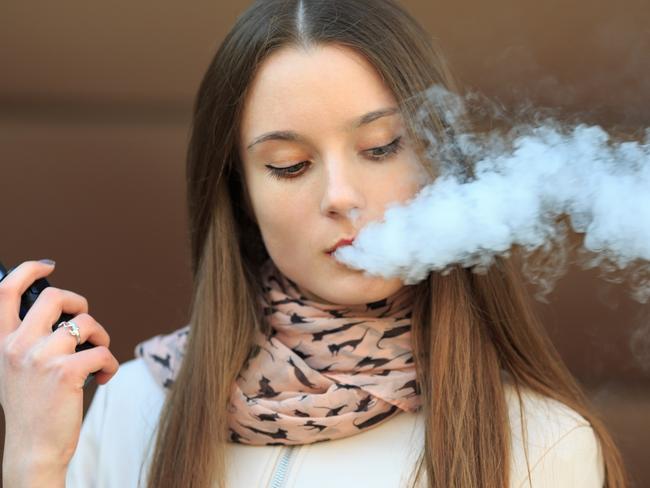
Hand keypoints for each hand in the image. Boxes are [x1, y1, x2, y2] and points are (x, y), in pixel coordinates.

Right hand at [0, 260, 118, 471]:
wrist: (33, 447)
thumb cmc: (31, 406)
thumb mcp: (15, 368)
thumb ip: (28, 340)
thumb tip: (62, 316)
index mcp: (1, 342)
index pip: (6, 291)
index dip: (28, 270)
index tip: (47, 265)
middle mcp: (17, 346)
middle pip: (54, 297)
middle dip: (79, 302)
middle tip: (87, 323)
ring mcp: (41, 358)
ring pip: (85, 323)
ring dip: (101, 337)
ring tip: (99, 355)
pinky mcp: (66, 373)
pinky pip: (102, 352)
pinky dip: (110, 363)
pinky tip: (102, 377)